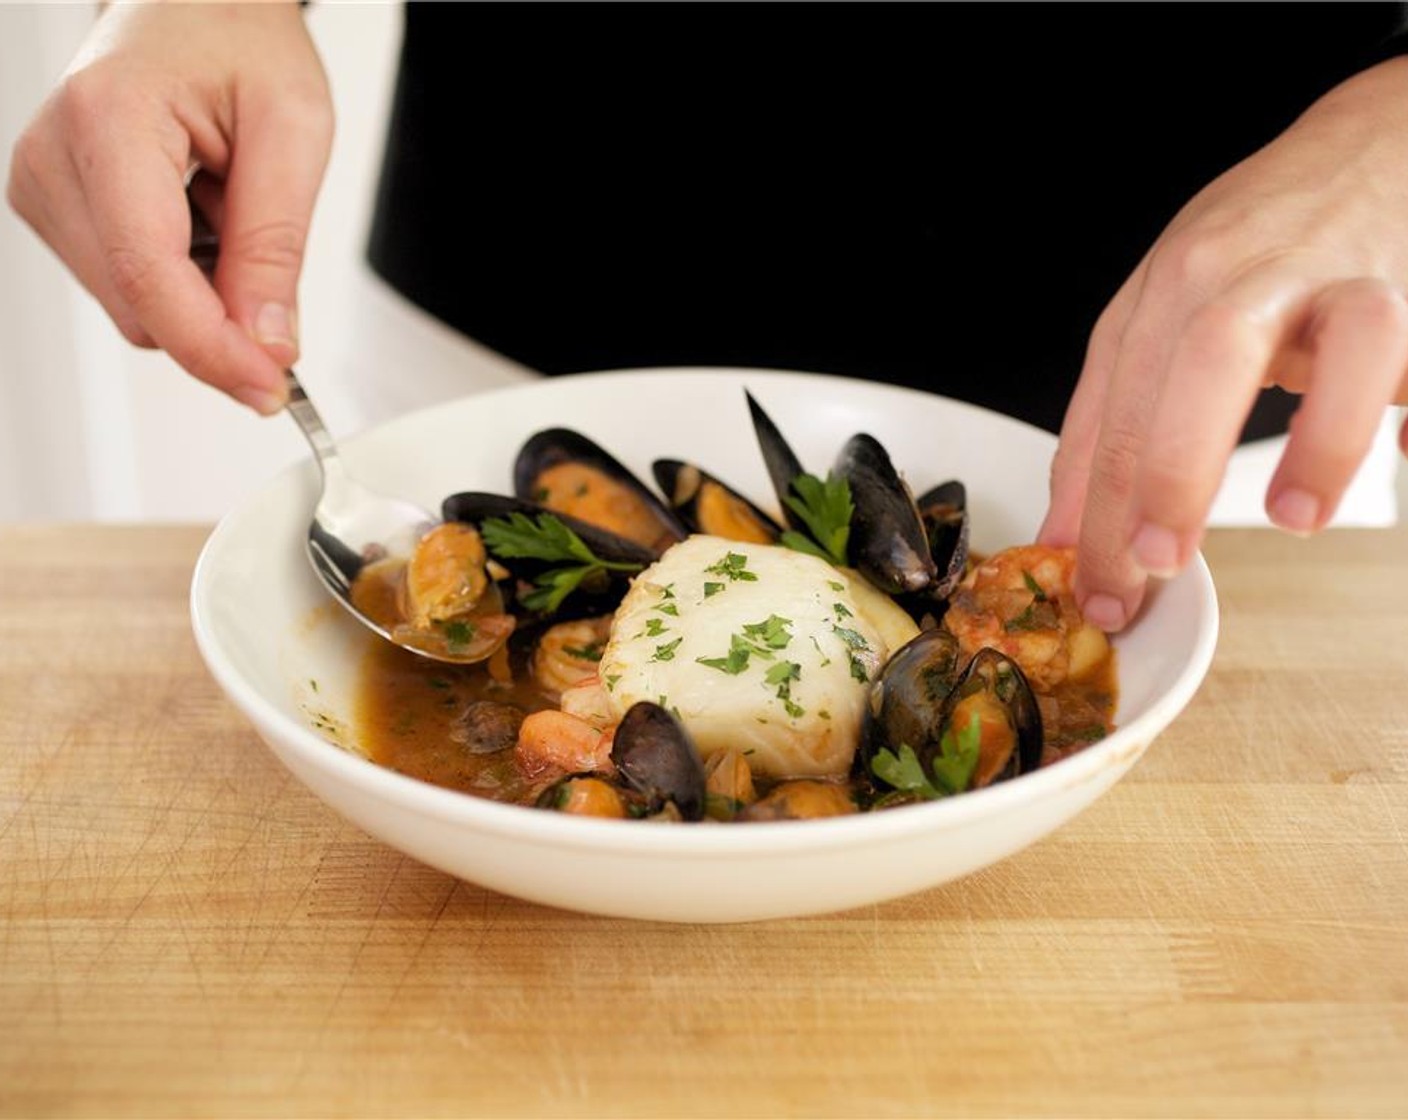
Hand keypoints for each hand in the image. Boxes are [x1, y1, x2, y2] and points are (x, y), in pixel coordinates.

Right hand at [6, 2, 331, 413]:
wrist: (197, 4)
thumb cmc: (241, 42)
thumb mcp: (293, 132)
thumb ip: (276, 246)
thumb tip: (267, 345)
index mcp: (106, 120)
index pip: (148, 273)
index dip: (213, 348)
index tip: (270, 387)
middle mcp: (52, 159)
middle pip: (142, 308)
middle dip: (221, 317)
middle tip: (267, 244)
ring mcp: (43, 189)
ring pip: (138, 311)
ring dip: (204, 290)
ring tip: (225, 205)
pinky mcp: (55, 212)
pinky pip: (132, 291)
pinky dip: (184, 277)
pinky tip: (198, 215)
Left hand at [1040, 56, 1407, 631]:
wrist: (1386, 141)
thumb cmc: (1275, 246)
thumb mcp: (1181, 320)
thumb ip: (1127, 420)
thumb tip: (1076, 531)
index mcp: (1152, 299)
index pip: (1100, 409)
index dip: (1084, 508)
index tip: (1087, 587)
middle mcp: (1207, 276)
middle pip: (1152, 381)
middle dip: (1140, 486)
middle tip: (1142, 570)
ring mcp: (1291, 270)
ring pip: (1230, 354)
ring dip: (1218, 452)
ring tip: (1248, 533)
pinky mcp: (1379, 279)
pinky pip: (1364, 353)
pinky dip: (1344, 426)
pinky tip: (1332, 488)